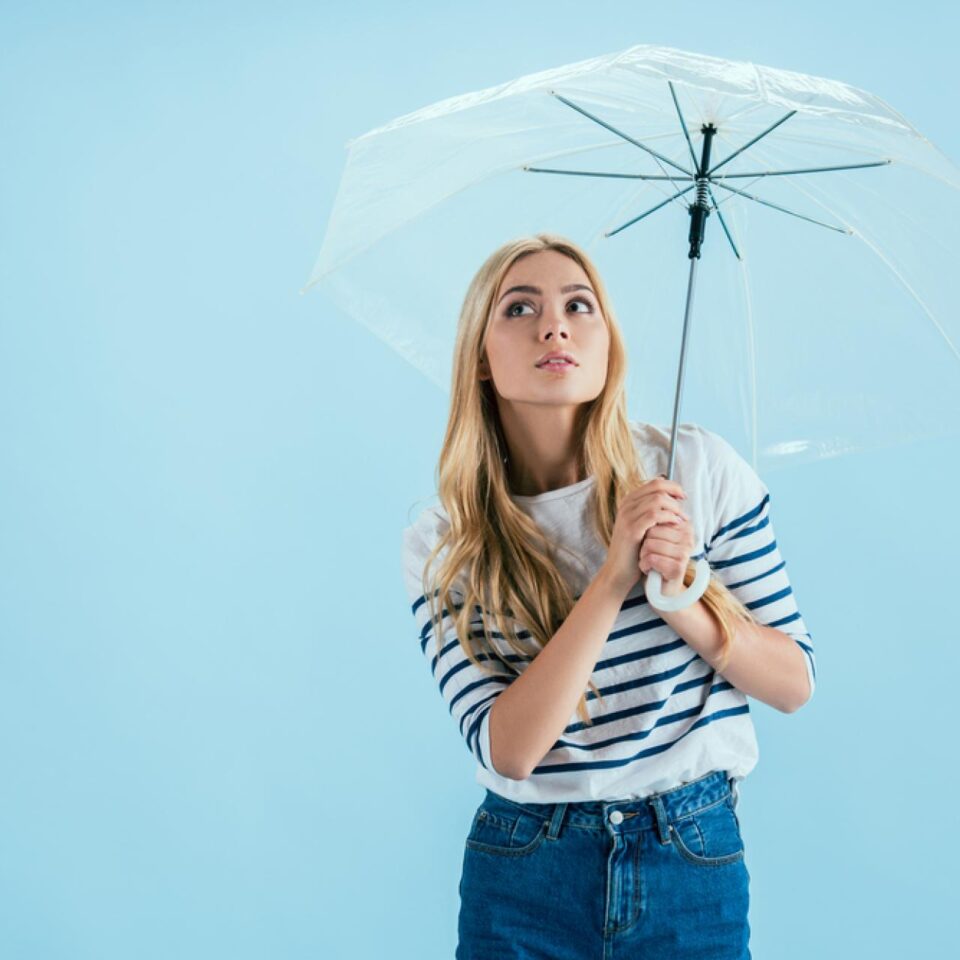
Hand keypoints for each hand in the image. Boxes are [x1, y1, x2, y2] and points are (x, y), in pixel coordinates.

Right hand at [599, 475, 688, 595]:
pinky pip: (654, 515)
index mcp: (629, 501)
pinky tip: (675, 525)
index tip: (683, 498)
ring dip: (674, 508)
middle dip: (676, 497)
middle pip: (657, 488)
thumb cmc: (633, 550)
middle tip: (684, 511)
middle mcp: (626, 505)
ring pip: (657, 500)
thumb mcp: (642, 526)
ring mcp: (627, 517)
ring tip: (682, 520)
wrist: (618, 571)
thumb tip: (674, 499)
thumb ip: (652, 512)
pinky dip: (668, 518)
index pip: (655, 483)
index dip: (673, 487)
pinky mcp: (631, 530)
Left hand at [639, 509, 696, 596]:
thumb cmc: (654, 557)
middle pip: (652, 530)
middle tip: (649, 553)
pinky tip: (649, 569)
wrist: (659, 587)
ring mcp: (685, 552)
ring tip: (650, 561)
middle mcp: (688, 536)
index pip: (656, 516)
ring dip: (643, 555)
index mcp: (684, 525)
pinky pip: (651, 558)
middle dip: (644, 543)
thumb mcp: (654, 535)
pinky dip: (644, 565)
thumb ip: (656, 516)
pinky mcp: (679, 567)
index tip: (651, 540)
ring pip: (650, 544)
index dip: (646, 530)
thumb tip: (652, 496)